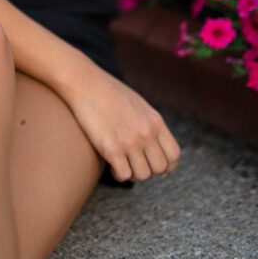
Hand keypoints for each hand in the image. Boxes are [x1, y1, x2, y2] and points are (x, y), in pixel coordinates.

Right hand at [59, 64, 181, 182]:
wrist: (84, 83)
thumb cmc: (108, 92)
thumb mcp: (138, 105)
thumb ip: (149, 123)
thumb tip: (155, 144)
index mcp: (155, 121)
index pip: (173, 154)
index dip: (167, 166)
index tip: (156, 167)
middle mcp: (146, 133)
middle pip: (159, 168)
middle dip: (148, 169)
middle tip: (135, 164)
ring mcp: (129, 142)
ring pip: (142, 175)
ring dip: (133, 173)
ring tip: (123, 164)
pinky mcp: (111, 149)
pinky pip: (123, 175)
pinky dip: (118, 174)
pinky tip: (112, 164)